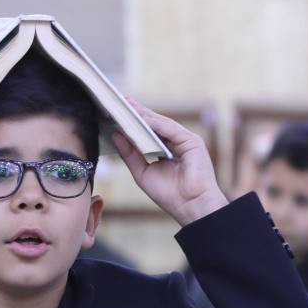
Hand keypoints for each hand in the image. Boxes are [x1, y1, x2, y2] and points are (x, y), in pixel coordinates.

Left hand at [113, 101, 227, 227]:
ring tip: (127, 106)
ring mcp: (185, 141)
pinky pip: (171, 130)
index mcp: (165, 150)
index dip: (132, 121)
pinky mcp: (192, 142)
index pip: (147, 131)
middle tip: (119, 101)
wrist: (190, 206)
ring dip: (144, 115)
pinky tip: (143, 119)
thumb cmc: (169, 194)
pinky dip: (156, 124)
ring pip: (162, 124)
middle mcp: (176, 142)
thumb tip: (115, 134)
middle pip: (154, 124)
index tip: (115, 111)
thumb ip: (129, 154)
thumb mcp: (142, 172)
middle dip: (137, 112)